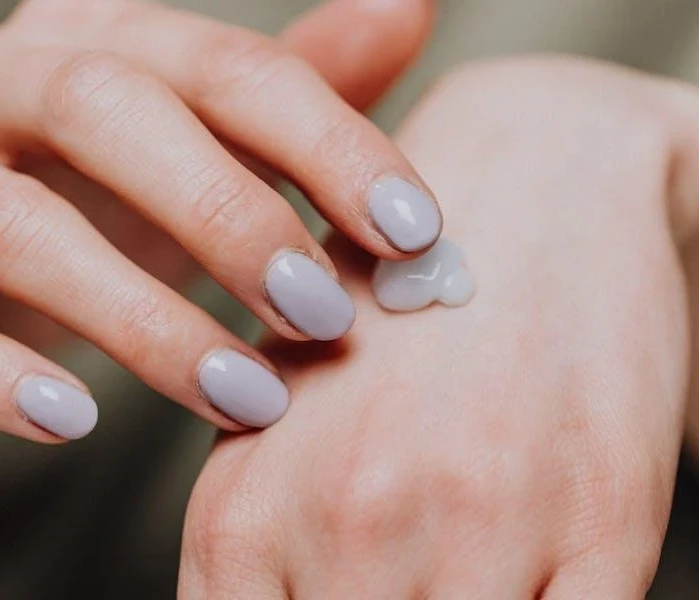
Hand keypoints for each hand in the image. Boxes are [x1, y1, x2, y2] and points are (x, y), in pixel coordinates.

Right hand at [0, 0, 434, 442]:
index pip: (218, 63)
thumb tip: (407, 5)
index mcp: (81, 40)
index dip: (324, 139)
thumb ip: (285, 96)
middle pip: (107, 109)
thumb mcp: (188, 158)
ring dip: (140, 318)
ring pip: (10, 223)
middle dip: (229, 215)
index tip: (414, 230)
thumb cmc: (84, 219)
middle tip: (324, 317)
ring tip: (241, 395)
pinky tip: (73, 422)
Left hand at [180, 57, 698, 597]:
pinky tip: (526, 590)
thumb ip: (258, 544)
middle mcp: (351, 525)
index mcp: (246, 512)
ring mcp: (480, 525)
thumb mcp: (280, 416)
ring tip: (456, 579)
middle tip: (398, 595)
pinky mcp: (603, 523)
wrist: (523, 184)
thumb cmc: (388, 306)